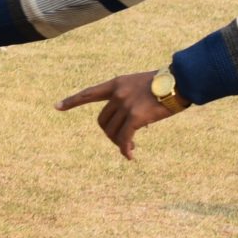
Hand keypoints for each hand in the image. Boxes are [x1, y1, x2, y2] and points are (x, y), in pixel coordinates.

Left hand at [58, 71, 176, 159]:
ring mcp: (125, 105)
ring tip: (130, 147)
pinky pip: (125, 138)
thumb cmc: (164, 84)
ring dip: (120, 143)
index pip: (89, 93)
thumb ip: (127, 99)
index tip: (56, 106)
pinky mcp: (136, 117)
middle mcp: (117, 94)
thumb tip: (128, 125)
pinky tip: (130, 155)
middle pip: (102, 121)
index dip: (72, 101)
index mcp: (116, 84)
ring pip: (113, 132)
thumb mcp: (139, 85)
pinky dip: (126, 149)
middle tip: (123, 141)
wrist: (180, 81)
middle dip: (110, 133)